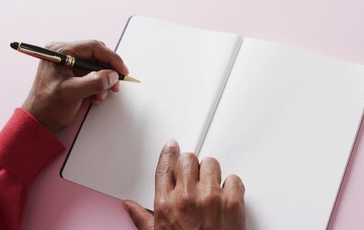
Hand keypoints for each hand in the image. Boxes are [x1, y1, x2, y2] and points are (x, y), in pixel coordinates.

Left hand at [22, 40, 128, 131]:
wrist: (39, 120)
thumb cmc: (47, 106)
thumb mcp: (73, 93)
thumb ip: (95, 82)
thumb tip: (112, 75)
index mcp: (60, 52)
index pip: (94, 47)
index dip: (112, 59)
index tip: (122, 70)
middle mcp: (64, 54)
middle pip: (97, 56)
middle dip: (108, 71)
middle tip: (114, 83)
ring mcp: (68, 64)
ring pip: (96, 67)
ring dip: (103, 81)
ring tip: (100, 94)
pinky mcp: (72, 74)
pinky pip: (92, 75)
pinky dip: (98, 85)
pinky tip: (95, 96)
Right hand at [123, 139, 245, 229]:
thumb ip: (142, 218)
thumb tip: (129, 205)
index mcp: (166, 205)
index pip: (165, 166)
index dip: (169, 152)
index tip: (172, 146)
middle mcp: (187, 197)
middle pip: (188, 159)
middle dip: (191, 165)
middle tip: (195, 177)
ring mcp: (211, 198)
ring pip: (212, 163)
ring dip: (212, 173)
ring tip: (211, 190)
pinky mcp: (233, 202)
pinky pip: (234, 178)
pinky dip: (232, 186)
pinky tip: (227, 198)